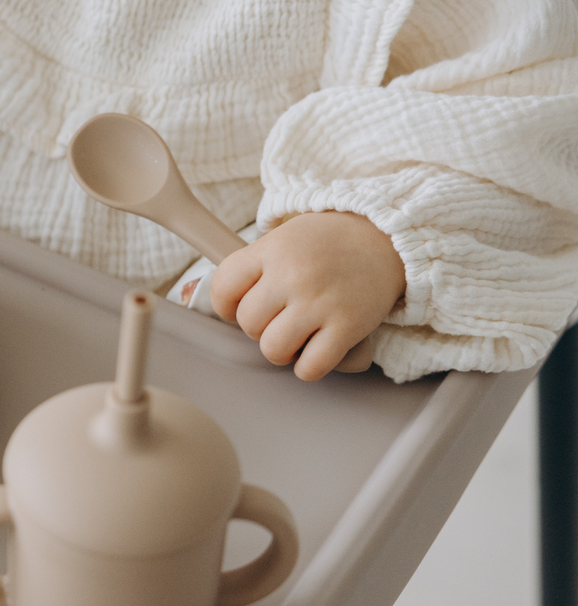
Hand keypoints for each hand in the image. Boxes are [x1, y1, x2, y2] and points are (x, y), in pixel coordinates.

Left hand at [210, 211, 404, 380]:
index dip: (227, 305)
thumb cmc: (329, 243)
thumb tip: (215, 299)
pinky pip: (310, 367)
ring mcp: (321, 302)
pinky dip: (309, 367)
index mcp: (272, 249)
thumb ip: (253, 266)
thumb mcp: (284, 237)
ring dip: (281, 351)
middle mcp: (293, 275)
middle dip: (258, 327)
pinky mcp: (349, 325)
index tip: (241, 306)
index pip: (222, 288)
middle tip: (280, 317)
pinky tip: (317, 350)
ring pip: (273, 350)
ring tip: (297, 336)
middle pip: (248, 323)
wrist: (391, 238)